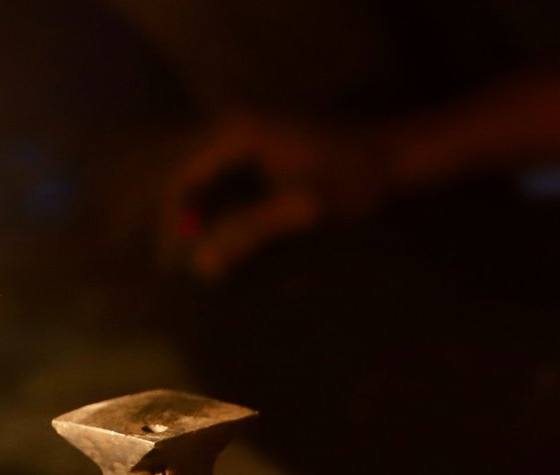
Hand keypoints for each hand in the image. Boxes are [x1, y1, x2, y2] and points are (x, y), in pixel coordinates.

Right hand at [161, 116, 394, 279]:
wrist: (392, 157)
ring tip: (183, 254)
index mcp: (237, 132)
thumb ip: (251, 232)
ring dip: (186, 212)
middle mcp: (230, 122)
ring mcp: (241, 128)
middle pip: (178, 173)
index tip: (172, 266)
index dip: (171, 226)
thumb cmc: (354, 182)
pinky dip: (207, 203)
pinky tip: (209, 233)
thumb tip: (201, 264)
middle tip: (168, 266)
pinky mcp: (253, 141)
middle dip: (170, 219)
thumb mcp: (303, 210)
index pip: (180, 180)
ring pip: (194, 174)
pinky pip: (213, 173)